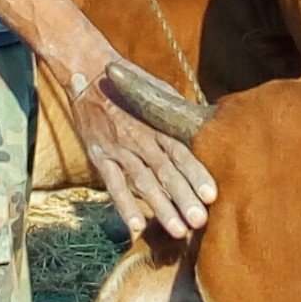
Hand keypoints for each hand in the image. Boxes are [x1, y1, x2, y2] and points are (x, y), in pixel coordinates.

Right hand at [67, 63, 215, 238]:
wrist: (89, 70)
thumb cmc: (130, 84)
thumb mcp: (159, 92)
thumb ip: (177, 114)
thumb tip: (205, 125)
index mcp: (158, 124)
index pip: (182, 152)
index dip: (196, 174)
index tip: (211, 195)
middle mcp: (142, 138)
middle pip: (166, 171)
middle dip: (183, 197)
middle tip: (199, 221)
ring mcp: (120, 148)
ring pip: (143, 181)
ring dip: (161, 207)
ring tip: (178, 230)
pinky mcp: (100, 155)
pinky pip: (113, 183)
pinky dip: (124, 204)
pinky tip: (136, 225)